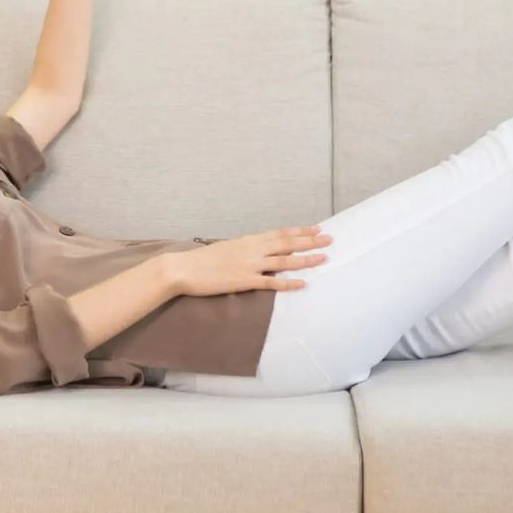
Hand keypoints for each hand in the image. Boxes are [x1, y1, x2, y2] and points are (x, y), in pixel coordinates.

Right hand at [164, 226, 333, 297]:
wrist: (183, 268)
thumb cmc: (202, 260)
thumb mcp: (226, 248)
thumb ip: (244, 249)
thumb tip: (256, 250)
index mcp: (248, 240)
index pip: (279, 233)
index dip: (299, 231)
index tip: (316, 228)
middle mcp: (252, 249)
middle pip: (287, 243)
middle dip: (310, 241)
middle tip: (329, 238)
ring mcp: (249, 265)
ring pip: (284, 261)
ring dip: (305, 260)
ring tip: (323, 258)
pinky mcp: (243, 281)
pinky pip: (271, 283)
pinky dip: (288, 283)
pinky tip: (302, 284)